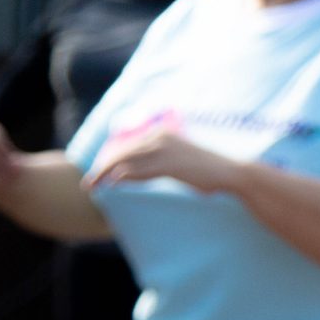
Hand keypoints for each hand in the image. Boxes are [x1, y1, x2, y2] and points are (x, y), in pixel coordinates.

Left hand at [82, 125, 242, 194]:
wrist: (231, 172)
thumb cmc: (209, 170)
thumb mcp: (182, 159)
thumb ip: (161, 160)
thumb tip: (144, 170)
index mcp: (162, 132)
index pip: (127, 146)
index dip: (109, 160)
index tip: (98, 173)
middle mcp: (159, 136)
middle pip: (121, 152)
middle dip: (101, 168)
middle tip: (89, 184)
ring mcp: (163, 149)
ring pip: (124, 160)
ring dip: (105, 175)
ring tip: (93, 187)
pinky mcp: (168, 164)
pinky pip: (137, 170)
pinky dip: (121, 178)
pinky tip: (111, 186)